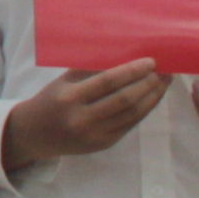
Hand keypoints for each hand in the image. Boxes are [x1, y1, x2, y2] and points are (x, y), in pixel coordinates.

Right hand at [1, 58, 168, 173]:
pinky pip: (130, 125)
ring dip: (152, 97)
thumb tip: (123, 52)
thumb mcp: (63, 82)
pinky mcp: (104, 144)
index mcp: (70, 98)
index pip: (107, 82)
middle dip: (149, 84)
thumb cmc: (50, 100)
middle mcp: (83, 119)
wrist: (34, 134)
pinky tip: (152, 98)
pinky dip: (145, 110)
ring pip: (133, 115)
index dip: (132, 71)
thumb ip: (89, 70)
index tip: (151, 61)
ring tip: (164, 83)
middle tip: (164, 71)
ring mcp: (95, 135)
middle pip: (125, 100)